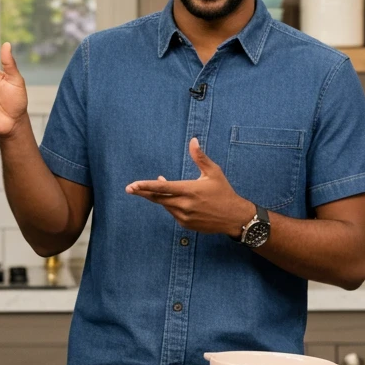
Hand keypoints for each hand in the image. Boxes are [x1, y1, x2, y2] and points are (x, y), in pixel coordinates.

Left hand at [125, 138, 254, 236]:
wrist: (234, 217)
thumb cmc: (224, 191)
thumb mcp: (214, 172)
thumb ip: (200, 157)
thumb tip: (193, 140)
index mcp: (190, 190)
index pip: (162, 188)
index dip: (145, 186)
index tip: (132, 185)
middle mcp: (185, 205)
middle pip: (158, 198)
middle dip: (143, 192)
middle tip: (130, 188)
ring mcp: (184, 217)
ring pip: (165, 206)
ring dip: (159, 197)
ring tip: (157, 189)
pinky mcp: (186, 224)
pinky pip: (172, 214)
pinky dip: (170, 206)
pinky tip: (174, 200)